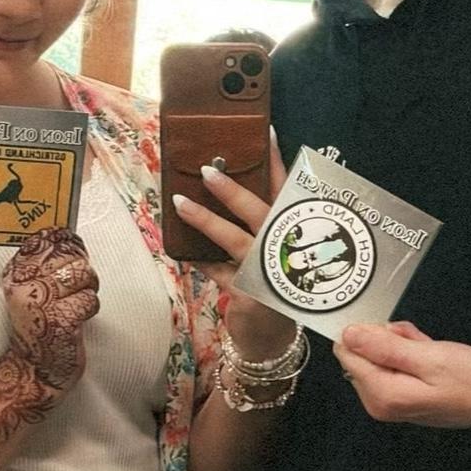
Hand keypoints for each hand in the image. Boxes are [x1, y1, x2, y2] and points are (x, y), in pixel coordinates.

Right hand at [2, 228, 99, 392]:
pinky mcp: (58, 320)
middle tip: (79, 288)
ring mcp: (39, 302)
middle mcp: (23, 285)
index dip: (66, 240)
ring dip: (89, 290)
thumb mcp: (33, 293)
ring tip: (78, 304)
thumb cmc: (40, 329)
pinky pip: (89, 299)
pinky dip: (90, 309)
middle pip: (69, 256)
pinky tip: (78, 320)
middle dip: (83, 272)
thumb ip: (46, 268)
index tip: (75, 247)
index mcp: (15, 274)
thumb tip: (72, 240)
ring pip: (82, 274)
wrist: (33, 371)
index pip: (43, 240)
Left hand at [172, 135, 292, 358]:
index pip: (285, 191)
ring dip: (206, 219)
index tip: (268, 132)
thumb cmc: (270, 286)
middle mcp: (283, 248)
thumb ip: (254, 224)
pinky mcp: (249, 293)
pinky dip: (198, 260)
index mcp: (290, 232)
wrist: (272, 338)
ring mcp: (268, 271)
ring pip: (234, 239)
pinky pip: (216, 271)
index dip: (277, 162)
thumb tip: (217, 186)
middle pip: (259, 212)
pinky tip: (180, 250)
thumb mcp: (270, 252)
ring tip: (180, 202)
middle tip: (208, 170)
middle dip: (233, 190)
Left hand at [333, 321, 470, 428]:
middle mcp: (378, 402)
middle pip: (361, 354)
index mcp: (381, 393)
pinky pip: (391, 367)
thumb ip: (384, 346)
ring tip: (427, 350)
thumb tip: (348, 335)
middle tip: (417, 343)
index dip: (370, 333)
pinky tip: (427, 356)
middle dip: (386, 340)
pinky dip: (407, 355)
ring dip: (400, 345)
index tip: (397, 334)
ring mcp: (388, 403)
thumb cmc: (468, 379)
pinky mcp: (400, 399)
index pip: (347, 352)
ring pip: (378, 357)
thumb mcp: (427, 356)